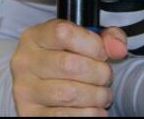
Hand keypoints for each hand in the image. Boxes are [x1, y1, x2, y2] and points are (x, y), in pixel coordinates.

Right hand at [10, 19, 127, 115]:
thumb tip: (118, 49)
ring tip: (103, 95)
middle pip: (69, 65)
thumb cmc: (66, 60)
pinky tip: (95, 110)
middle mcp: (24, 62)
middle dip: (99, 73)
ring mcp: (24, 89)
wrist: (41, 87)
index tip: (102, 54)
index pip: (63, 33)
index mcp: (35, 37)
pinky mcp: (29, 113)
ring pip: (69, 93)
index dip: (92, 44)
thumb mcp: (82, 41)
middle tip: (106, 78)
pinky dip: (88, 115)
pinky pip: (63, 116)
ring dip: (96, 96)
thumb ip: (106, 38)